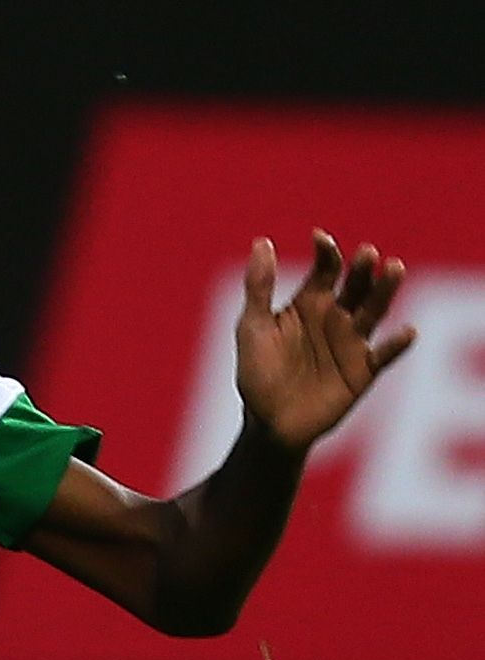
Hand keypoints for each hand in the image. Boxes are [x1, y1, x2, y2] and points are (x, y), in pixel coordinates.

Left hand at [234, 231, 413, 452]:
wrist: (269, 421)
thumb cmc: (257, 371)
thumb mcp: (253, 326)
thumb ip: (259, 287)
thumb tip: (262, 241)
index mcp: (309, 303)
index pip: (325, 270)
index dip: (325, 253)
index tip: (320, 238)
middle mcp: (335, 318)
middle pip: (355, 286)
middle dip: (362, 269)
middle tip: (369, 253)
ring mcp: (352, 343)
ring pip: (375, 311)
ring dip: (385, 291)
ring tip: (394, 269)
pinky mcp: (364, 371)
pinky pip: (385, 355)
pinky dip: (397, 344)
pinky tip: (407, 331)